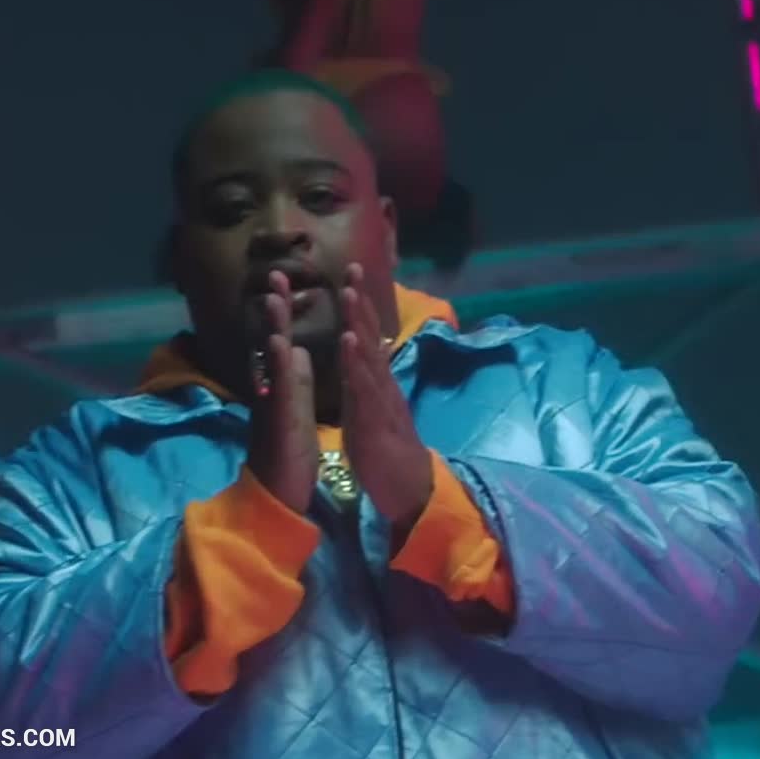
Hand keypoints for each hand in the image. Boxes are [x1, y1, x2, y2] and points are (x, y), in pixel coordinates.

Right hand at [244, 271, 320, 513]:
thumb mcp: (296, 411)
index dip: (285, 314)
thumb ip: (295, 381)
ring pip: (273, 360)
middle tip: (275, 275)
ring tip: (274, 296)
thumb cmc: (288, 454)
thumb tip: (296, 352)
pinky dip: (279, 364)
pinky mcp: (279, 420)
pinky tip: (279, 342)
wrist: (277, 495)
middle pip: (273, 341)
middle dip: (275, 309)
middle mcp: (275, 390)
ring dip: (273, 327)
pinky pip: (280, 388)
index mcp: (285, 388)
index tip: (286, 282)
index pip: (284, 342)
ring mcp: (274, 404)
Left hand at [338, 264, 433, 530]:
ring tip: (348, 293)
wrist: (411, 491)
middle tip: (352, 267)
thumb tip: (361, 364)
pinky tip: (348, 340)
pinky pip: (364, 388)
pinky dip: (356, 362)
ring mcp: (381, 401)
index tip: (350, 277)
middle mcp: (382, 386)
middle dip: (360, 302)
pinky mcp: (376, 420)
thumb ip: (366, 389)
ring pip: (368, 356)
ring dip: (359, 322)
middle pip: (371, 337)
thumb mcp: (372, 414)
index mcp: (377, 385)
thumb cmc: (387, 456)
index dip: (359, 309)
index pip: (368, 340)